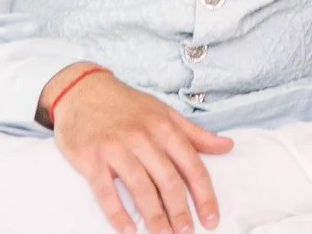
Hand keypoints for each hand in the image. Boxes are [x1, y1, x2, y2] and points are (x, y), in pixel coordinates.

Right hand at [46, 66, 232, 233]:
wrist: (84, 91)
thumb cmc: (128, 106)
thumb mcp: (165, 113)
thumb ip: (195, 134)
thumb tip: (227, 146)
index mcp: (166, 127)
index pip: (192, 165)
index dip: (204, 194)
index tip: (212, 217)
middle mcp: (144, 138)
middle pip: (168, 180)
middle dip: (180, 210)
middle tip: (187, 232)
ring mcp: (116, 148)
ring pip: (140, 188)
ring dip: (153, 216)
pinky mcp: (90, 158)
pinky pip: (105, 191)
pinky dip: (116, 213)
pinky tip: (127, 229)